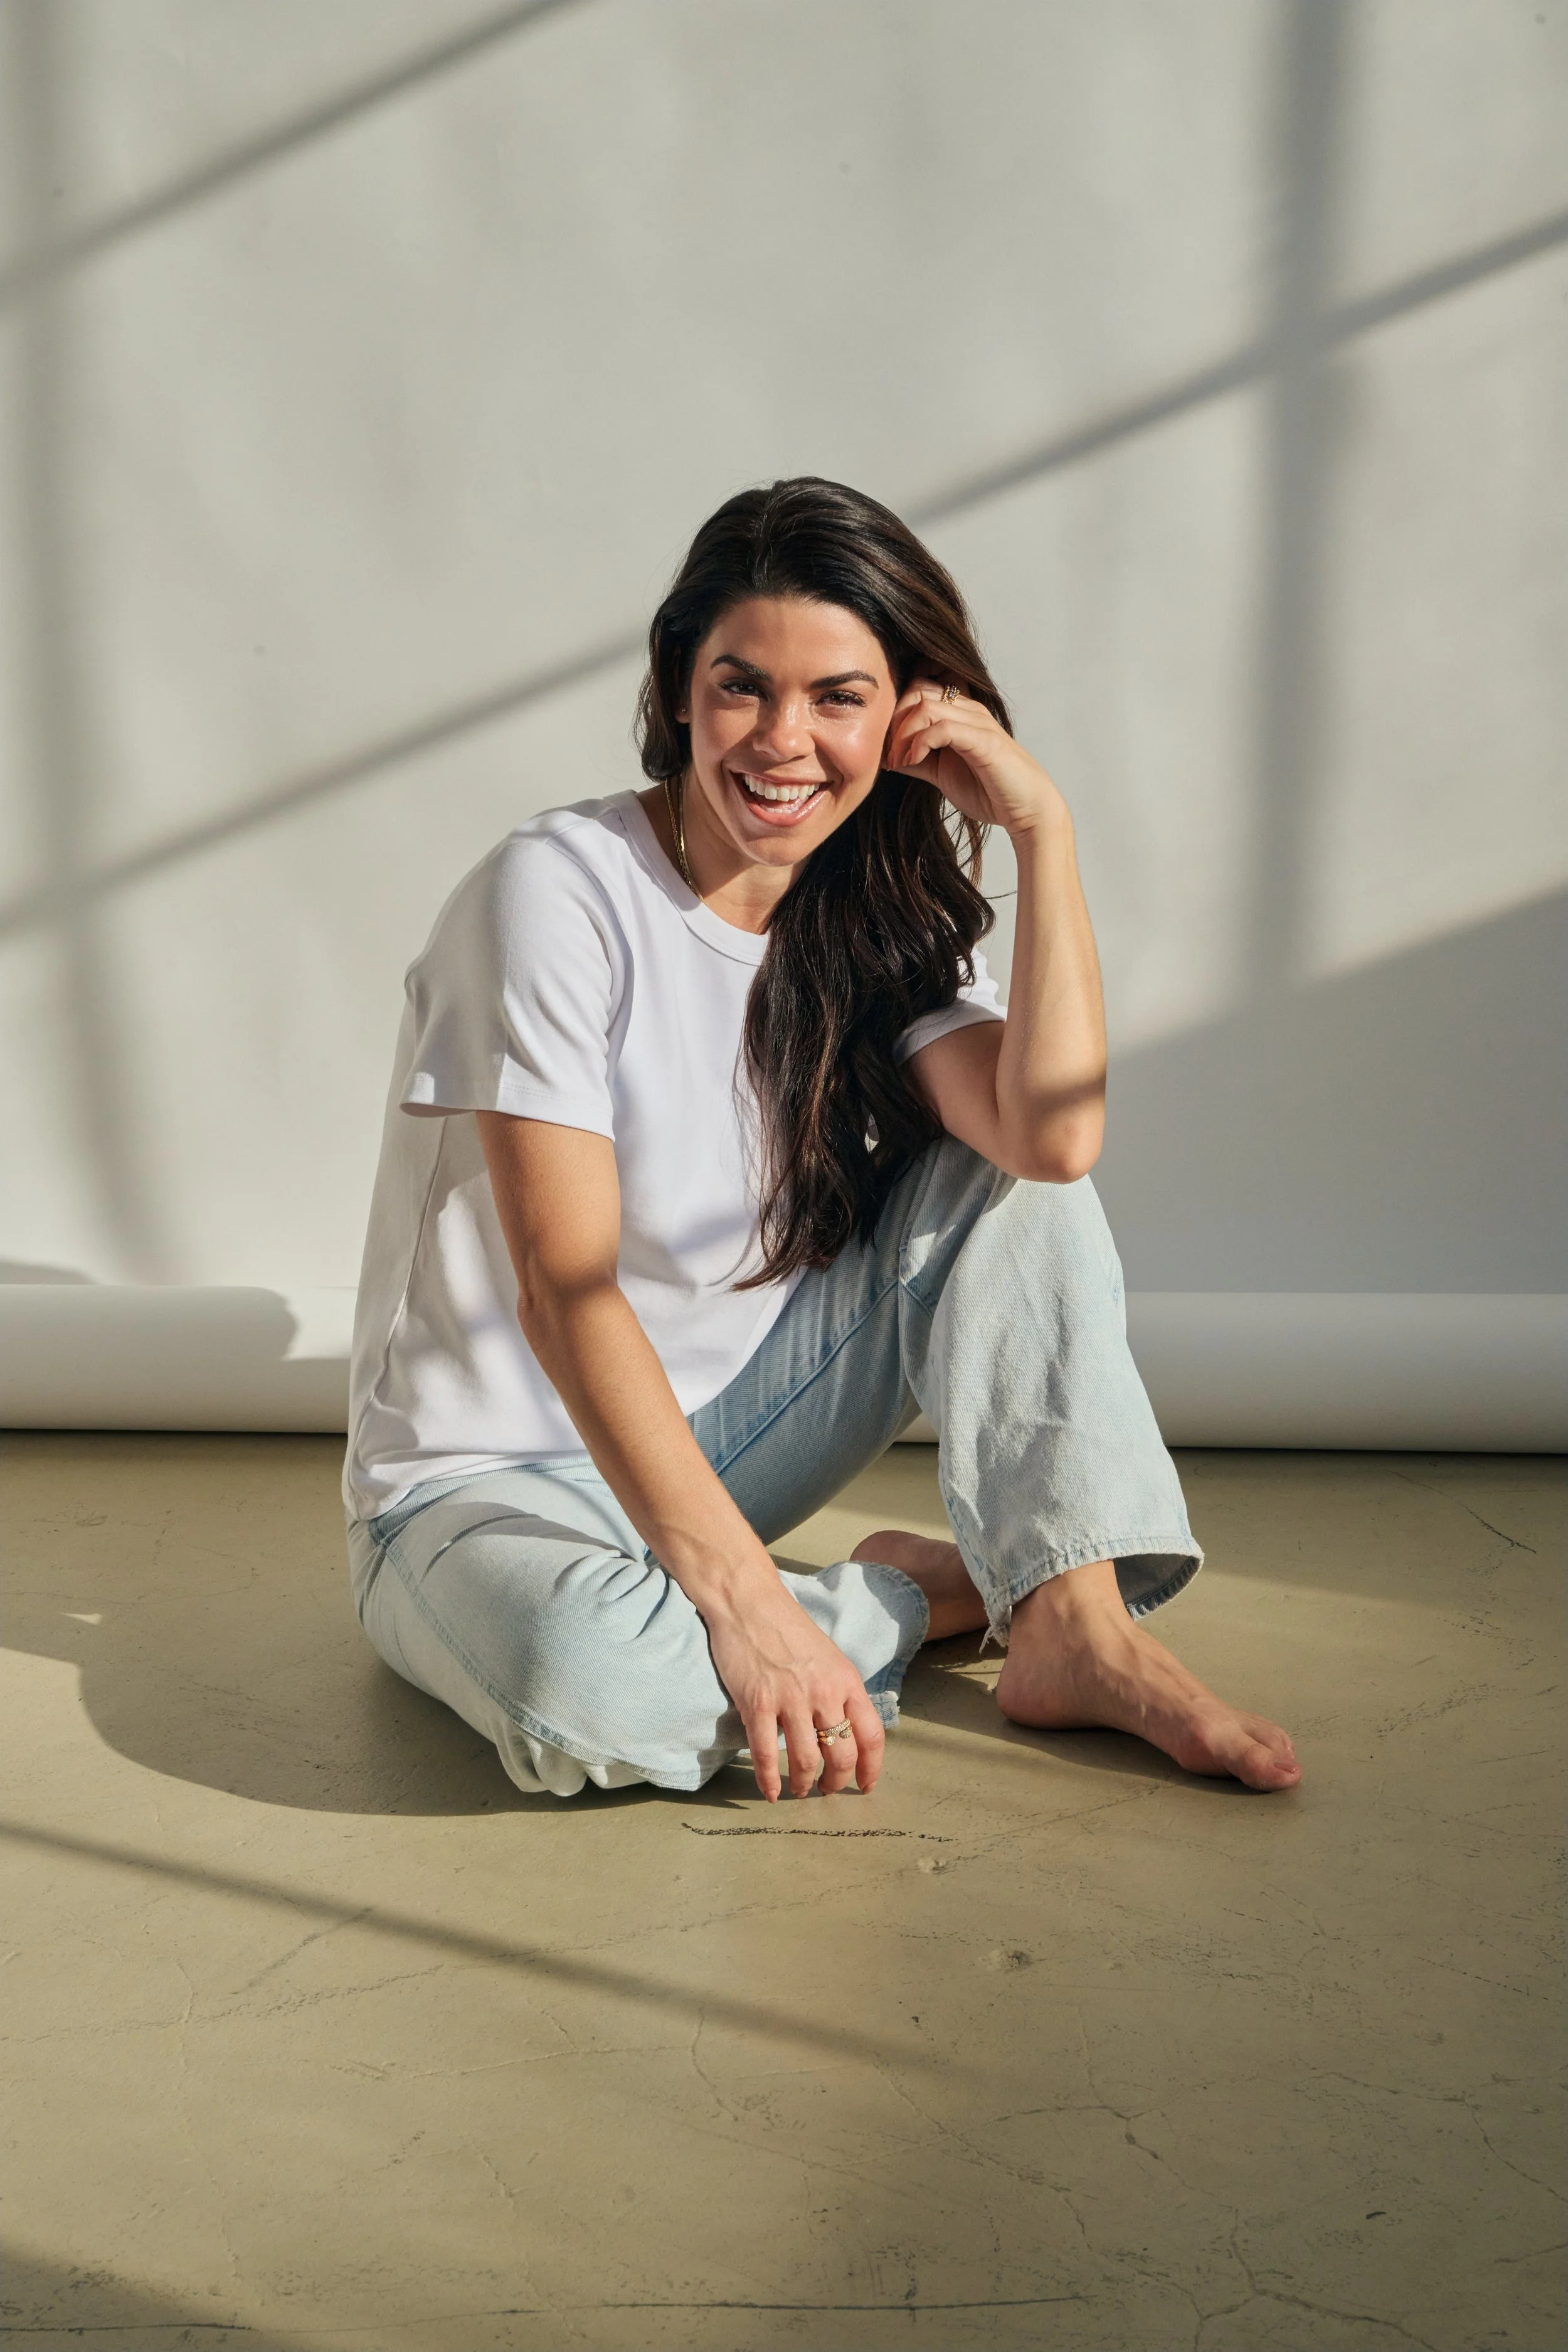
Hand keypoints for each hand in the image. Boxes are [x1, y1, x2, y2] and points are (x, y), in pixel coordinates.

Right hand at [703, 1577, 886, 1800]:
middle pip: (841, 1754)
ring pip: (805, 1760)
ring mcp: (790, 1699)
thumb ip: (839, 1690)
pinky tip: (769, 1791)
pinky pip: (766, 1753)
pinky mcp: (758, 1703)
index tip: (865, 1785)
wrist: (749, 1602)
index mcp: (846, 1680)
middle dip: (835, 1781)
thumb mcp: (829, 1656)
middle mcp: (824, 1692)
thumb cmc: (787, 1627)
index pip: (871, 1734)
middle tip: (826, 1790)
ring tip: (799, 1789)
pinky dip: (768, 1779)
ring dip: (803, 1783)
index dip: (871, 1767)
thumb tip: (843, 1727)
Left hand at [884, 680, 1066, 841]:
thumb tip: (890, 756)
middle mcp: (969, 709)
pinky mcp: (983, 740)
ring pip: (926, 705)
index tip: (887, 748)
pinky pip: (942, 727)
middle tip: (888, 754)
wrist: (1027, 809)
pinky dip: (920, 743)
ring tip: (898, 761)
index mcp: (960, 713)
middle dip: (894, 719)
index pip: (919, 688)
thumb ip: (919, 760)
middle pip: (917, 689)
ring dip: (903, 734)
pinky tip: (912, 762)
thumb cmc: (989, 791)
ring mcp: (977, 721)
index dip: (896, 713)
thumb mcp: (942, 773)